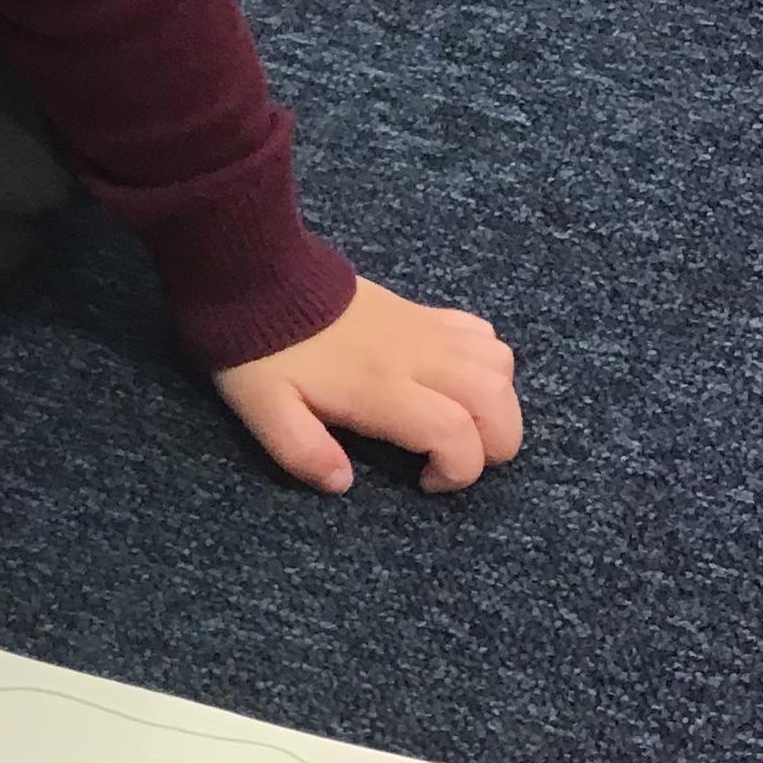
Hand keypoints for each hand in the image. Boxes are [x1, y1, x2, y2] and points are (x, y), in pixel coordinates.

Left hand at [213, 277, 520, 495]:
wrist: (261, 279)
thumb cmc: (263, 353)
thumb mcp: (265, 411)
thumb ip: (303, 453)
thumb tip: (343, 483)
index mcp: (382, 387)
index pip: (456, 432)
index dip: (459, 470)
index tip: (427, 483)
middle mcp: (419, 357)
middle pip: (496, 400)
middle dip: (496, 444)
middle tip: (458, 459)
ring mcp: (427, 330)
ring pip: (501, 364)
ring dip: (497, 403)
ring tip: (462, 424)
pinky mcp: (424, 311)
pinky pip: (483, 333)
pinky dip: (488, 363)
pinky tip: (455, 380)